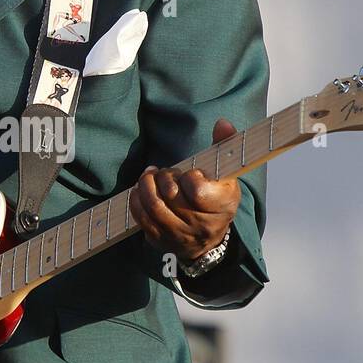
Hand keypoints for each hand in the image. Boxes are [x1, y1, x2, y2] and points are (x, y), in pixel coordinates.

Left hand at [130, 118, 240, 264]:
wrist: (208, 237)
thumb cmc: (217, 198)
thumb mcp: (226, 174)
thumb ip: (224, 146)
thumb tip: (222, 123)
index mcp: (222, 207)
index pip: (197, 191)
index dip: (189, 177)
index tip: (192, 173)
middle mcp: (201, 225)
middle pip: (171, 196)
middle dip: (163, 177)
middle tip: (164, 171)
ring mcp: (179, 235)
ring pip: (154, 207)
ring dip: (146, 185)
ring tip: (149, 176)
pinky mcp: (160, 240)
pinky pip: (142, 219)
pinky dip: (136, 200)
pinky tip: (140, 189)